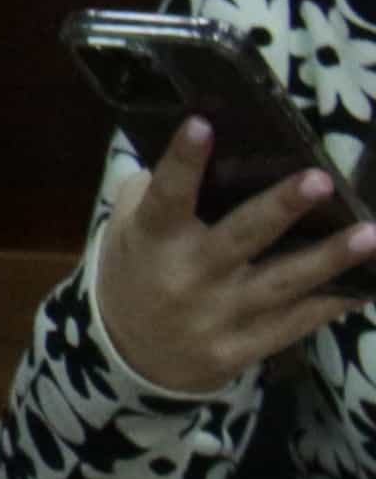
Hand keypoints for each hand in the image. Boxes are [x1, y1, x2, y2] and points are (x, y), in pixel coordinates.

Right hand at [88, 121, 366, 396]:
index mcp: (152, 238)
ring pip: (281, 284)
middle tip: (320, 180)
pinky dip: (331, 304)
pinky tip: (364, 287)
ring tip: (371, 234)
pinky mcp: (238, 350)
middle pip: (239, 238)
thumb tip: (210, 148)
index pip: (167, 194)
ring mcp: (214, 316)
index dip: (183, 161)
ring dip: (329, 259)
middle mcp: (186, 275)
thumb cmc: (137, 270)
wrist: (129, 354)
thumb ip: (157, 192)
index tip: (202, 124)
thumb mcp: (128, 229)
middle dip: (281, 208)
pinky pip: (293, 325)